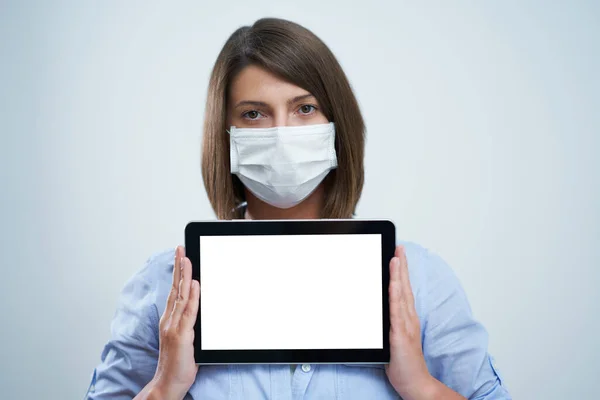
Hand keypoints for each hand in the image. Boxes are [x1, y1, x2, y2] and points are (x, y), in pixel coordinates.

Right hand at [150, 246, 199, 399]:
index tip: (181, 257)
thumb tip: (199, 310)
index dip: (178, 273)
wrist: (167, 384)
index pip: (174, 291)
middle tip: (181, 249)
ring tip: (186, 258)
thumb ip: (189, 323)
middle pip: (175, 288)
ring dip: (184, 276)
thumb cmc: (177, 365)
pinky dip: (191, 296)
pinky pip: (188, 312)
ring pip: (180, 296)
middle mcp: (169, 320)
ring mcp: (174, 327)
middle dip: (178, 267)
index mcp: (170, 320)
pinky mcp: (181, 335)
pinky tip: (194, 284)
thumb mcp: (185, 339)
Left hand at [385, 246, 432, 398]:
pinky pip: (396, 314)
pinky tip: (392, 286)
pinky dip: (395, 297)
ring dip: (398, 276)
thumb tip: (379, 309)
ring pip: (401, 296)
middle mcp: (409, 319)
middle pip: (405, 287)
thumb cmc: (404, 363)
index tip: (398, 255)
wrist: (416, 383)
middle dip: (401, 267)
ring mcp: (405, 326)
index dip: (401, 272)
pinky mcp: (400, 336)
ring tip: (396, 259)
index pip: (404, 290)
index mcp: (407, 318)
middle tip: (399, 248)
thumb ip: (390, 323)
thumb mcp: (395, 338)